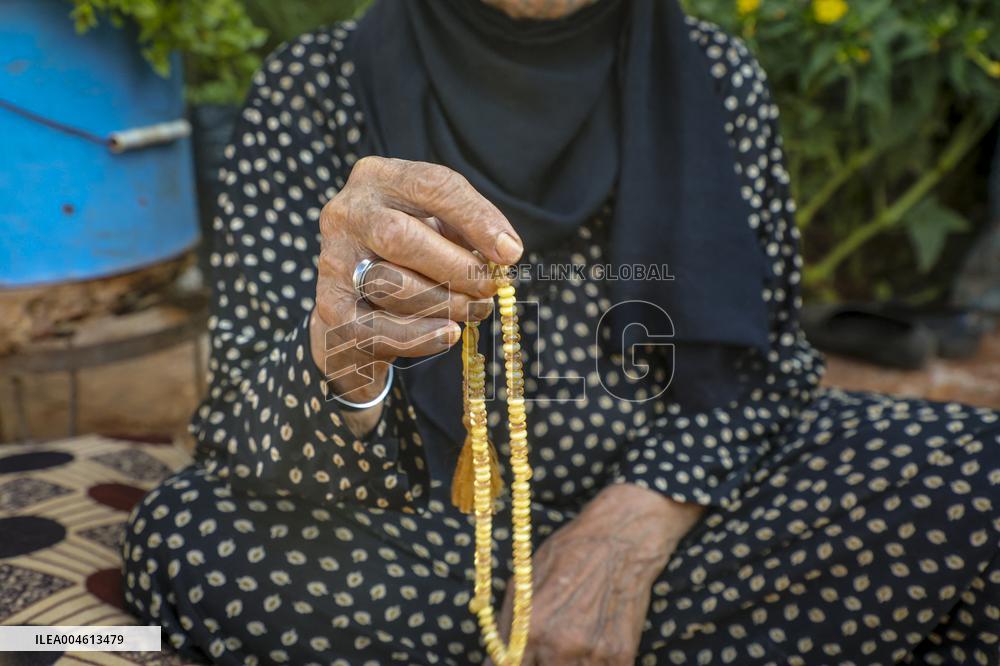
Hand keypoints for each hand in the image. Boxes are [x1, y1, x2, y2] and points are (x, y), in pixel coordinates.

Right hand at [310, 157, 522, 431]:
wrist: (359, 310)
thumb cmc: (412, 258)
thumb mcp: (439, 229)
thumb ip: (467, 231)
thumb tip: (505, 250)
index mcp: (378, 178)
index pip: (431, 185)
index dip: (475, 219)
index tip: (510, 253)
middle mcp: (347, 213)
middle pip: (401, 237)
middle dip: (456, 268)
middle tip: (489, 288)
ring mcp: (332, 260)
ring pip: (391, 284)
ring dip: (444, 303)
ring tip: (472, 311)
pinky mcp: (331, 309)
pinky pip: (379, 327)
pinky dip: (421, 335)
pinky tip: (448, 334)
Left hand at [496, 484, 703, 664]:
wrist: (622, 541)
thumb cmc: (569, 554)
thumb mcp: (525, 581)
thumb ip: (508, 627)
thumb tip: (497, 660)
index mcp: (533, 629)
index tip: (517, 661)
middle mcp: (562, 648)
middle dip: (541, 663)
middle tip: (546, 647)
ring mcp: (594, 656)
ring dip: (566, 664)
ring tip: (570, 639)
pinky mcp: (621, 657)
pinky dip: (592, 662)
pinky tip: (592, 640)